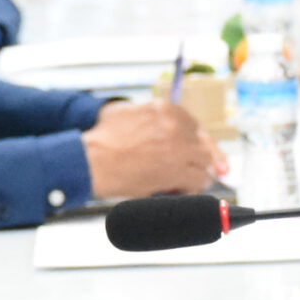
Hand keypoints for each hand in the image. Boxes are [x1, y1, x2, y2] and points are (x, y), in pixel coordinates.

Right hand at [83, 99, 221, 199]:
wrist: (91, 161)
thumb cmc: (101, 140)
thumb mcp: (122, 112)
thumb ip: (144, 113)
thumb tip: (151, 119)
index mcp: (164, 109)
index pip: (193, 124)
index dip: (198, 139)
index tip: (203, 148)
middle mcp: (175, 125)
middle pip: (204, 142)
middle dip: (205, 156)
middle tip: (207, 167)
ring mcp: (179, 148)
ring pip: (205, 161)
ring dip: (199, 171)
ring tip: (189, 181)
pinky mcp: (177, 171)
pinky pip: (199, 180)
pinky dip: (193, 187)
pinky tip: (184, 190)